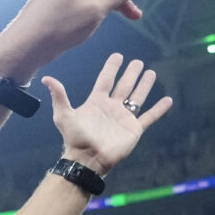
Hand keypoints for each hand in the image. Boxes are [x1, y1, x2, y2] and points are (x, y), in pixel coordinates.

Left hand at [48, 53, 170, 175]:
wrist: (88, 159)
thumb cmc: (75, 139)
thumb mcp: (64, 116)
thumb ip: (59, 96)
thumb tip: (47, 79)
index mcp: (96, 102)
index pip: (106, 80)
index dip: (111, 68)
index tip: (118, 56)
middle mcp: (111, 107)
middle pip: (124, 85)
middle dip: (130, 73)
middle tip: (137, 62)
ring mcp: (124, 117)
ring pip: (137, 97)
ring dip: (144, 85)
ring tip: (151, 72)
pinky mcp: (134, 129)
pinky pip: (149, 116)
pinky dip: (159, 109)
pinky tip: (168, 100)